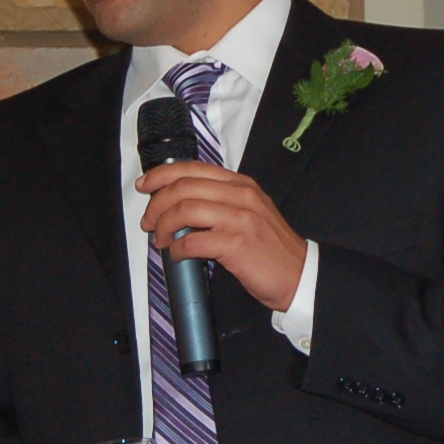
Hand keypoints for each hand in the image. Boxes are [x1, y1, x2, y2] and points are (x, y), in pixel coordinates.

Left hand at [137, 159, 307, 312]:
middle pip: (183, 187)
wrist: (299, 274)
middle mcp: (241, 195)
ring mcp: (240, 218)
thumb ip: (221, 200)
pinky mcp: (237, 244)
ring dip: (163, 226)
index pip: (192, 169)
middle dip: (157, 205)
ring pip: (185, 211)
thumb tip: (178, 204)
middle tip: (148, 222)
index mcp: (241, 184)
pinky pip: (193, 241)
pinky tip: (178, 255)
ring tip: (161, 240)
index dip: (162, 175)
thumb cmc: (270, 247)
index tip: (144, 185)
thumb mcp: (249, 211)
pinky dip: (178, 249)